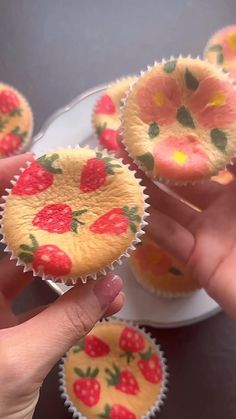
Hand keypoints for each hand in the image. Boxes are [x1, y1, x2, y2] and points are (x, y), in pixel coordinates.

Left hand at [0, 154, 123, 418]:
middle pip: (3, 237)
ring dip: (58, 259)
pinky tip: (91, 291)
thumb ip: (67, 323)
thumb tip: (113, 288)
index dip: (1, 182)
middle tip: (73, 194)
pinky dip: (58, 294)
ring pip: (19, 268)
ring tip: (93, 241)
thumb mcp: (20, 364)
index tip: (36, 164)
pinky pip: (29, 298)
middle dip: (39, 215)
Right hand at [118, 132, 235, 319]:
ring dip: (145, 189)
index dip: (190, 139)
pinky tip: (125, 204)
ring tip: (118, 167)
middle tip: (130, 142)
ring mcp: (211, 233)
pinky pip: (168, 238)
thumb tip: (227, 111)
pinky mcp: (198, 259)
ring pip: (171, 207)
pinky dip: (146, 223)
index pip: (213, 157)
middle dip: (159, 163)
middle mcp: (226, 207)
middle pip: (186, 181)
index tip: (166, 119)